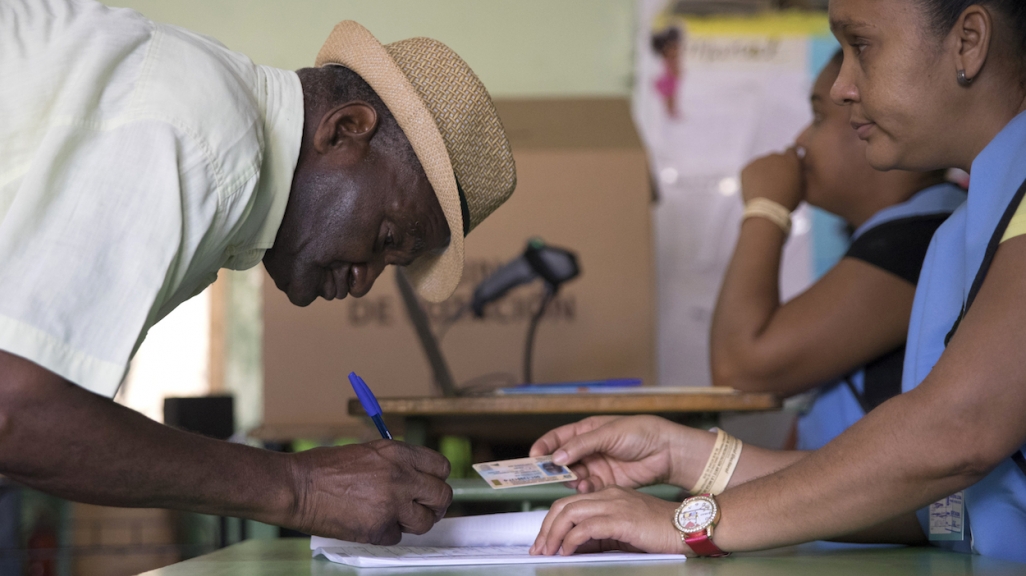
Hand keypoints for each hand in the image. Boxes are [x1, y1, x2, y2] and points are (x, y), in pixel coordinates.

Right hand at [283, 440, 451, 543]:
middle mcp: (400, 478)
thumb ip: (397, 463)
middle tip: (425, 508)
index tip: (431, 485)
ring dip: (415, 522)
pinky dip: (387, 533)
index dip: (437, 478)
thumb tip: (418, 478)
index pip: (441, 467)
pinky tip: (370, 522)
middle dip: (435, 504)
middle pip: (442, 496)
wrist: (298, 487)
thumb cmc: (325, 467)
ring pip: (425, 522)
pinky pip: (397, 537)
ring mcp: (391, 505)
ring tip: (397, 517)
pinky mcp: (378, 529)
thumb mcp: (369, 452)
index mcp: (398, 453)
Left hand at [529, 486, 685, 555]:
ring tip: (548, 552)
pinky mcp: (621, 518)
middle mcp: (608, 495)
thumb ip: (600, 535)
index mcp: (608, 495)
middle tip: (539, 550)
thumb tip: (575, 547)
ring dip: (553, 534)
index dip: (551, 523)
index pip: (569, 504)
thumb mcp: (623, 532)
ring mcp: (614, 504)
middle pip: (563, 506)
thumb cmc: (659, 531)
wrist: (687, 527)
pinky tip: (568, 551)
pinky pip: (586, 526)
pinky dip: (571, 539)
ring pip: (570, 513)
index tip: (543, 543)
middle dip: (546, 529)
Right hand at [530, 415, 712, 492]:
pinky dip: (584, 488)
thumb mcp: (609, 433)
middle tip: (548, 474)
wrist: (666, 451)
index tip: (533, 457)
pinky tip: (587, 486)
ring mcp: (596, 465)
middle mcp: (588, 448)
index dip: (544, 446)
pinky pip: (588, 487)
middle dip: (554, 467)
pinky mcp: (606, 482)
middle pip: (562, 459)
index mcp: (587, 430)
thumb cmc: (641, 432)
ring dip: (571, 479)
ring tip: (575, 480)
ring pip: (573, 475)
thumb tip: (557, 456)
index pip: (558, 438)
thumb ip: (581, 445)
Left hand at [740, 148, 803, 210]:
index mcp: (791, 159)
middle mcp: (775, 156)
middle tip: (774, 183)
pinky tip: (755, 189)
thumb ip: (797, 174)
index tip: (786, 166)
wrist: (767, 209)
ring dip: (763, 172)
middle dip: (775, 167)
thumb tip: (795, 171)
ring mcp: (759, 161)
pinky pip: (750, 171)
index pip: (791, 150)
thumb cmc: (787, 201)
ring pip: (761, 165)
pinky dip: (751, 178)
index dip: (788, 158)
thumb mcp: (800, 187)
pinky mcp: (747, 168)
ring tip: (764, 189)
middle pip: (775, 158)